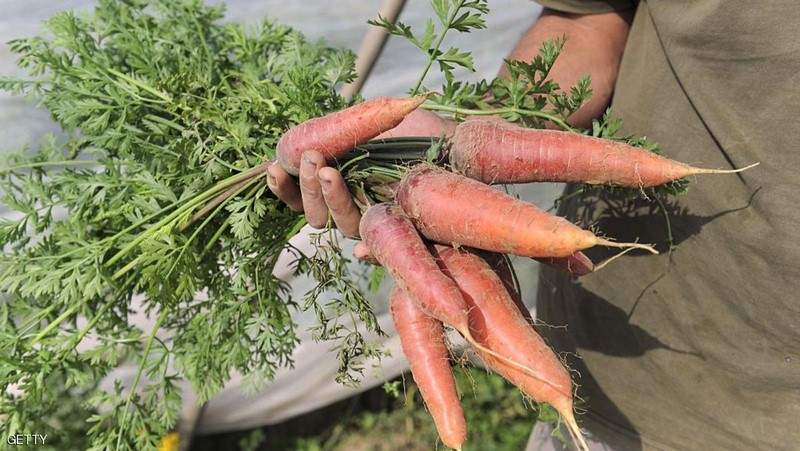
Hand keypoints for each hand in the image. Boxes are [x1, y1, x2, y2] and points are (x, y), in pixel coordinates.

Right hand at [267, 109, 455, 237]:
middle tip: (312, 159)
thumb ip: (342, 135)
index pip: (302, 197)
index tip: (271, 167)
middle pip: (317, 214)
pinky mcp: (408, 236)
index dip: (284, 188)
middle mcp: (357, 208)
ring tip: (328, 171)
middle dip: (308, 188)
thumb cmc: (422, 131)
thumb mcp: (374, 125)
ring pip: (343, 226)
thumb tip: (309, 145)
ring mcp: (380, 222)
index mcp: (343, 186)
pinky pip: (381, 248)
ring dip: (331, 201)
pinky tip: (360, 249)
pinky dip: (369, 250)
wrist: (468, 143)